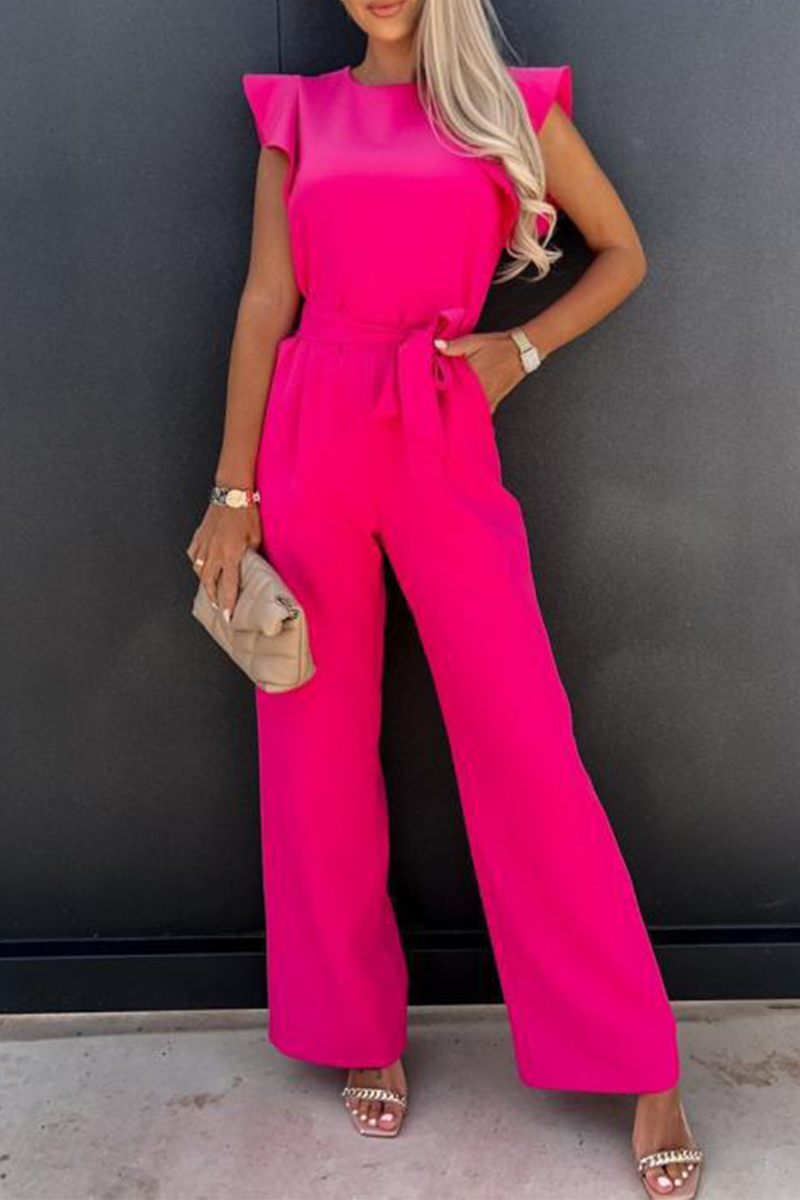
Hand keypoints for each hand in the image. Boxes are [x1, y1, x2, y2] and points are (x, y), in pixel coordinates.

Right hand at [185, 502, 262, 620]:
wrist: (231, 494)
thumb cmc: (246, 514)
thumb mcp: (256, 537)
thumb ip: (252, 555)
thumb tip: (252, 566)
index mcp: (230, 554)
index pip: (229, 585)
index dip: (228, 602)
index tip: (228, 615)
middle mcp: (214, 552)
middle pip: (209, 582)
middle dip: (213, 597)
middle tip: (218, 607)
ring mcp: (204, 544)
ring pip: (198, 570)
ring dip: (204, 582)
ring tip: (210, 590)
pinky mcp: (199, 536)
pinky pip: (193, 554)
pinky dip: (195, 562)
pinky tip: (199, 566)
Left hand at [434, 329, 526, 414]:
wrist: (522, 350)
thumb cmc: (499, 346)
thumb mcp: (475, 341)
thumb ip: (454, 346)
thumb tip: (437, 345)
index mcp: (470, 377)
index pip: (446, 388)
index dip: (436, 390)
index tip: (430, 389)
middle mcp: (478, 391)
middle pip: (455, 403)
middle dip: (445, 402)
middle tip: (437, 400)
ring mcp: (487, 399)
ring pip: (467, 411)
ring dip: (458, 409)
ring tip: (448, 408)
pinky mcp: (494, 402)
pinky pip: (481, 415)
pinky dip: (473, 415)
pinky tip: (466, 416)